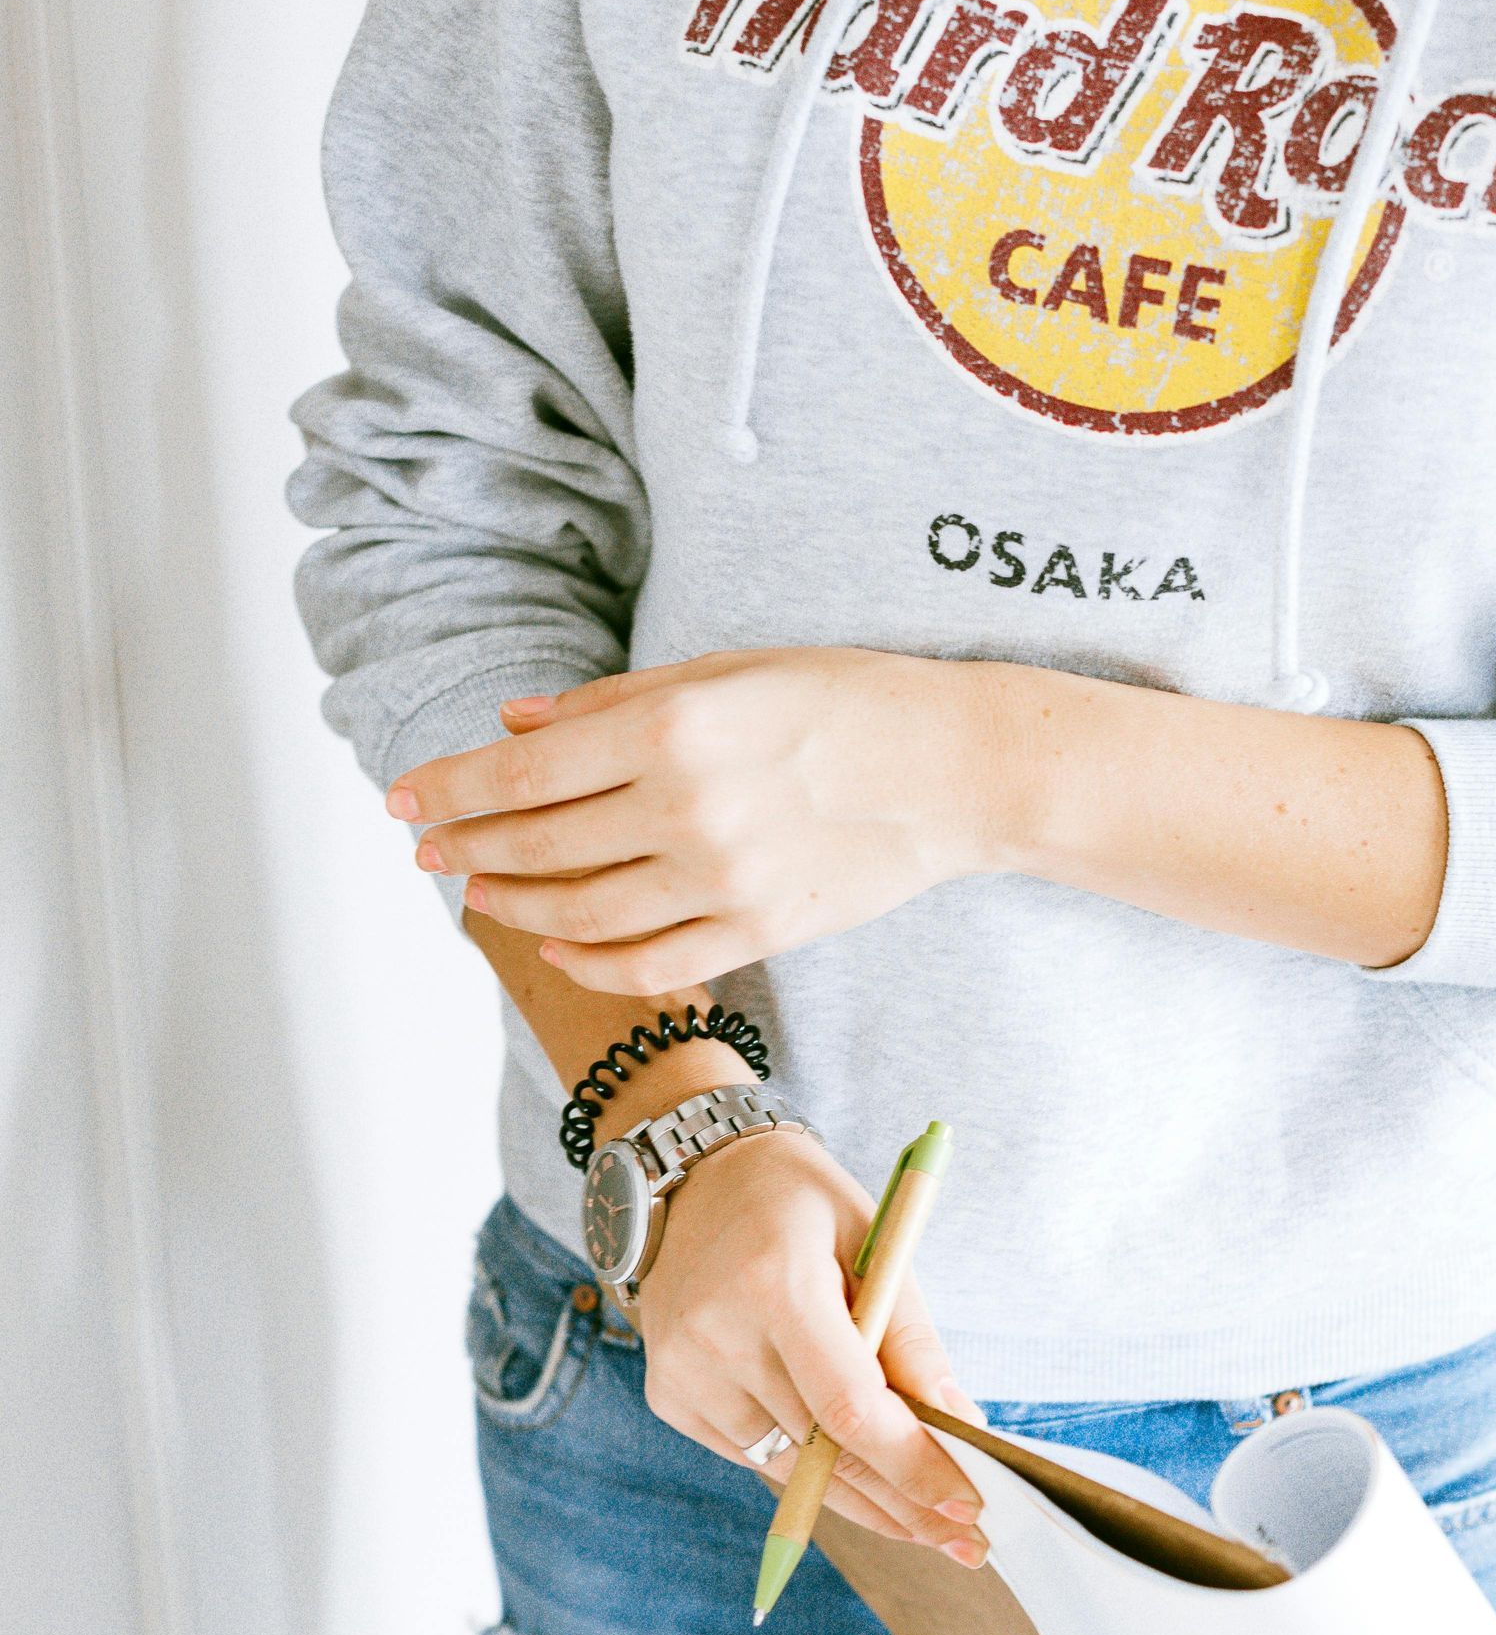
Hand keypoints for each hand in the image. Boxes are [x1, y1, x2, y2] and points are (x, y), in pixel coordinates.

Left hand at [387, 648, 1002, 995]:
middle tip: (427, 847)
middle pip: (539, 846)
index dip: (451, 789)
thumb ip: (614, 704)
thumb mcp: (725, 670)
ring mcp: (723, 880)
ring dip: (516, 906)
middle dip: (467, 847)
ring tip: (483, 892)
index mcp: (673, 728)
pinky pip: (650, 964)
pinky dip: (592, 961)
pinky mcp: (758, 930)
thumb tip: (517, 724)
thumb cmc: (842, 700)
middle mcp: (688, 809)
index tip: (405, 797)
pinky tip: (559, 944)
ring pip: (582, 913)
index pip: (524, 772)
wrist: (952, 768)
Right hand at [632, 1122, 990, 1558]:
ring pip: (791, 1468)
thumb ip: (912, 1338)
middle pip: (824, 1450)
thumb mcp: (872, 1240)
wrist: (690, 1178)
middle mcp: (717, 1336)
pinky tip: (864, 1491)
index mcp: (774, 1283)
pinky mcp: (670, 1396)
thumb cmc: (795, 1203)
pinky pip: (756, 1455)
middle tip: (970, 1541)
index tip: (970, 1505)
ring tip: (927, 1529)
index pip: (849, 1407)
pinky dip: (812, 1475)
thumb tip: (961, 1425)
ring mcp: (683, 1372)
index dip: (912, 1465)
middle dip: (905, 1502)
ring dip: (865, 1504)